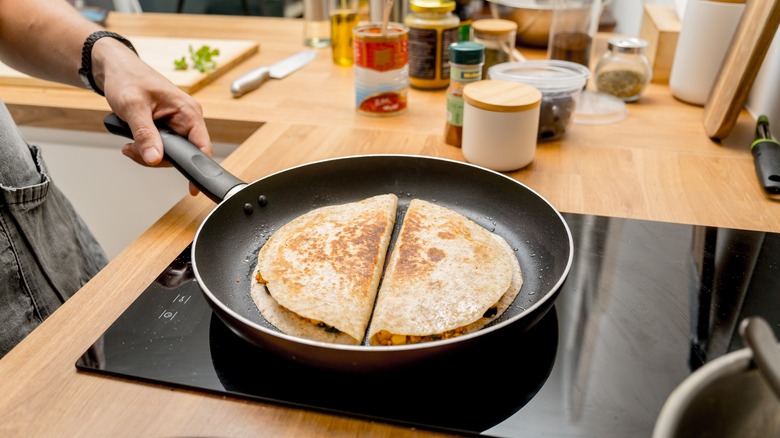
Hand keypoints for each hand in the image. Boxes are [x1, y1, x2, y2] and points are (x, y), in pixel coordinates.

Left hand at [93, 38, 211, 195]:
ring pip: (169, 154)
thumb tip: (154, 158)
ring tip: (129, 144)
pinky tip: (132, 141)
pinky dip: (145, 148)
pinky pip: (160, 148)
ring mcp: (176, 124)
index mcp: (188, 111)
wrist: (114, 68)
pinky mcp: (165, 128)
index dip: (197, 168)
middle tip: (134, 151)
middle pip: (182, 155)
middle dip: (157, 158)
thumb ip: (145, 135)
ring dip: (148, 154)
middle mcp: (186, 119)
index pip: (201, 147)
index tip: (193, 187)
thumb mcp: (133, 107)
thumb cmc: (127, 77)